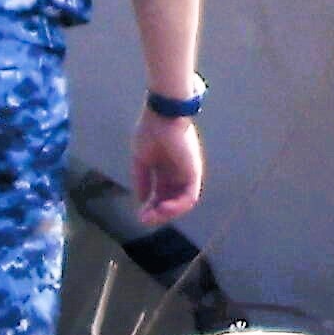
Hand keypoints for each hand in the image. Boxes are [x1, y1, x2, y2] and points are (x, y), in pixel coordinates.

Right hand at [132, 107, 205, 224]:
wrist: (162, 115)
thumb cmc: (150, 131)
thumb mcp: (141, 160)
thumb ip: (142, 180)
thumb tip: (141, 201)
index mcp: (165, 170)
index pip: (160, 197)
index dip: (150, 209)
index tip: (139, 216)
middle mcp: (178, 174)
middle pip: (170, 202)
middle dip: (157, 214)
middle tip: (144, 219)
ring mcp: (187, 174)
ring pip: (181, 203)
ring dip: (167, 214)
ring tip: (153, 216)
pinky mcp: (194, 172)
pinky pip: (190, 197)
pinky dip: (177, 207)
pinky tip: (163, 209)